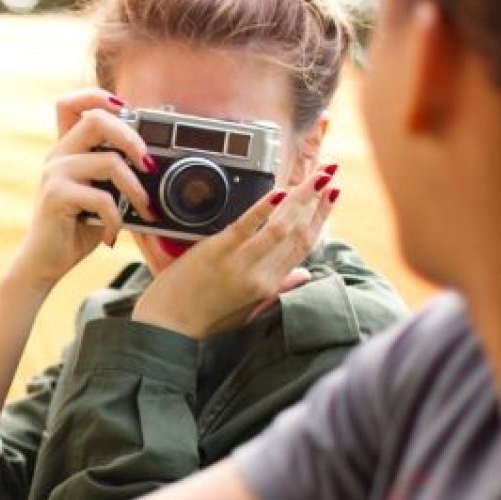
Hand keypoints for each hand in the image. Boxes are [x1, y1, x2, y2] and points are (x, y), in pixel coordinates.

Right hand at [5, 89, 157, 289]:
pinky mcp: (56, 196)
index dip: (97, 96)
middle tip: (149, 164)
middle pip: (95, 119)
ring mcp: (55, 174)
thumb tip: (153, 164)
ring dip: (136, 189)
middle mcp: (57, 155)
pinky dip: (116, 219)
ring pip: (109, 161)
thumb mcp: (99, 194)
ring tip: (144, 209)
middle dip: (131, 137)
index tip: (126, 109)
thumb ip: (114, 173)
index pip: (70, 103)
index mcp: (66, 150)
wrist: (44, 263)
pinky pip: (102, 198)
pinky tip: (112, 235)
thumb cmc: (75, 229)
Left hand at [131, 164, 339, 339]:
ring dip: (301, 197)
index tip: (332, 197)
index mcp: (268, 286)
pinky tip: (279, 190)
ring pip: (280, 226)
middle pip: (297, 232)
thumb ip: (278, 290)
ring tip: (316, 174)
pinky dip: (264, 206)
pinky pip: (246, 224)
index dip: (321, 219)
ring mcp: (239, 261)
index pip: (303, 247)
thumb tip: (304, 275)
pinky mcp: (216, 250)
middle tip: (329, 173)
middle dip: (317, 199)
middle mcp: (260, 274)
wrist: (168, 326)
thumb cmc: (205, 319)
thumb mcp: (248, 310)